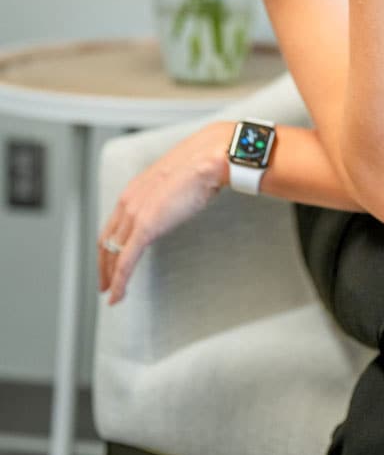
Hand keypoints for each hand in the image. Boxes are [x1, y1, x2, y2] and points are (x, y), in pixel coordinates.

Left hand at [97, 120, 233, 304]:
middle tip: (105, 284)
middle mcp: (129, 201)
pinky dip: (119, 282)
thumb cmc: (201, 165)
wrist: (208, 159)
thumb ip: (168, 193)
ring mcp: (135, 215)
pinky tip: (118, 296)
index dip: (108, 246)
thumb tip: (177, 200)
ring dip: (111, 278)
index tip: (110, 260)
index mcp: (135, 189)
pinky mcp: (145, 228)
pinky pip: (126, 262)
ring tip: (112, 295)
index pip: (113, 224)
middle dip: (104, 266)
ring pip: (113, 255)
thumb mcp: (176, 179)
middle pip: (107, 241)